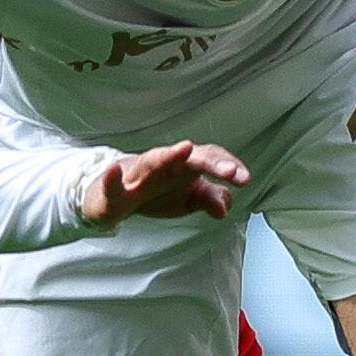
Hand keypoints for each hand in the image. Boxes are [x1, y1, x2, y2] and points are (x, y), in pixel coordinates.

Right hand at [80, 141, 249, 226]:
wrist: (116, 195)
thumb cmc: (157, 190)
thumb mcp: (188, 199)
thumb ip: (209, 198)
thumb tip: (226, 206)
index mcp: (184, 166)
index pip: (210, 159)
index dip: (227, 166)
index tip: (244, 179)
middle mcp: (164, 164)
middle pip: (189, 157)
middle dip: (210, 161)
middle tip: (229, 171)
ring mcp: (138, 174)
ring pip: (154, 160)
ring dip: (169, 155)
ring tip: (185, 148)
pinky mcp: (113, 189)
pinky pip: (111, 183)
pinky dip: (112, 177)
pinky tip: (113, 171)